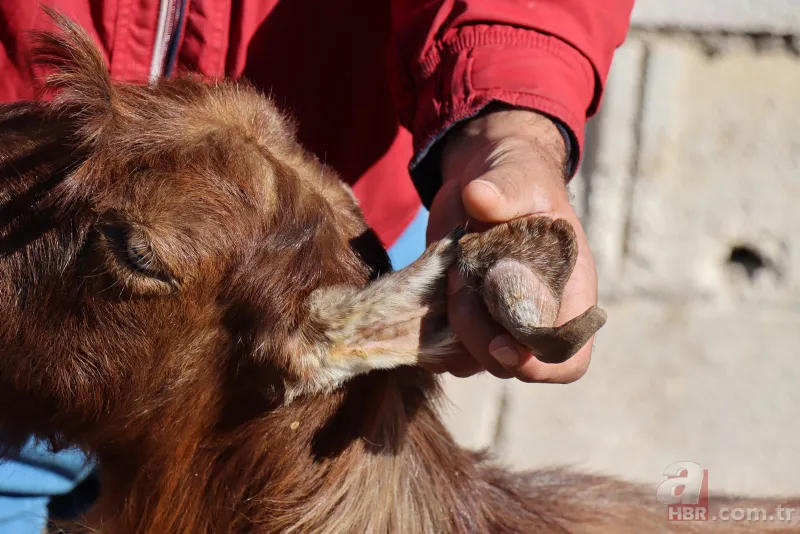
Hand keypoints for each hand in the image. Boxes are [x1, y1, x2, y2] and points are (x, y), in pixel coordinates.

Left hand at [426, 107, 597, 382]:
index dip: (539, 364)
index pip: (566, 357)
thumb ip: (506, 189)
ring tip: (453, 272)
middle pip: (510, 364)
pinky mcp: (461, 317)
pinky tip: (434, 282)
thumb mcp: (518, 175)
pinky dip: (429, 325)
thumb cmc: (517, 176)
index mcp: (568, 293)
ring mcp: (495, 322)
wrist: (483, 178)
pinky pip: (441, 346)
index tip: (503, 345)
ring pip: (470, 360)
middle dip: (477, 333)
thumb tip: (480, 198)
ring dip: (451, 327)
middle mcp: (534, 317)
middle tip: (462, 278)